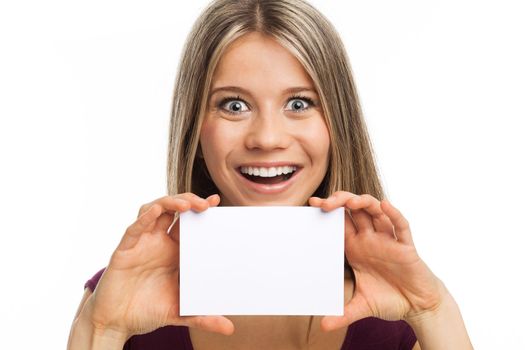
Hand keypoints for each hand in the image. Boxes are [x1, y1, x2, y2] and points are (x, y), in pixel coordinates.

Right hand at [81, 193, 233, 339]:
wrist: (115, 323)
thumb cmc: (147, 311)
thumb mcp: (180, 314)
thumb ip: (204, 318)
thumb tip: (230, 329)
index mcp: (173, 252)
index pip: (189, 223)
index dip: (200, 210)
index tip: (216, 202)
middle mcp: (158, 243)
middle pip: (173, 210)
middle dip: (189, 201)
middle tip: (205, 204)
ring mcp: (141, 244)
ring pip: (154, 210)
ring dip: (169, 203)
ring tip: (186, 205)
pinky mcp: (124, 251)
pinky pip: (134, 229)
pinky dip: (145, 218)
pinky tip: (156, 211)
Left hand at [309, 192, 446, 330]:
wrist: (418, 307)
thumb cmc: (390, 299)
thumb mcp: (362, 306)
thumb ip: (343, 314)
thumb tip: (323, 326)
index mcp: (357, 248)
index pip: (340, 223)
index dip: (328, 211)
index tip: (312, 204)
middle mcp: (371, 240)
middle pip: (354, 211)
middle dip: (340, 202)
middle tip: (324, 203)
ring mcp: (388, 240)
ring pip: (375, 212)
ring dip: (363, 203)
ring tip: (349, 202)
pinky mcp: (406, 247)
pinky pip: (400, 226)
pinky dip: (393, 214)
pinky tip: (384, 206)